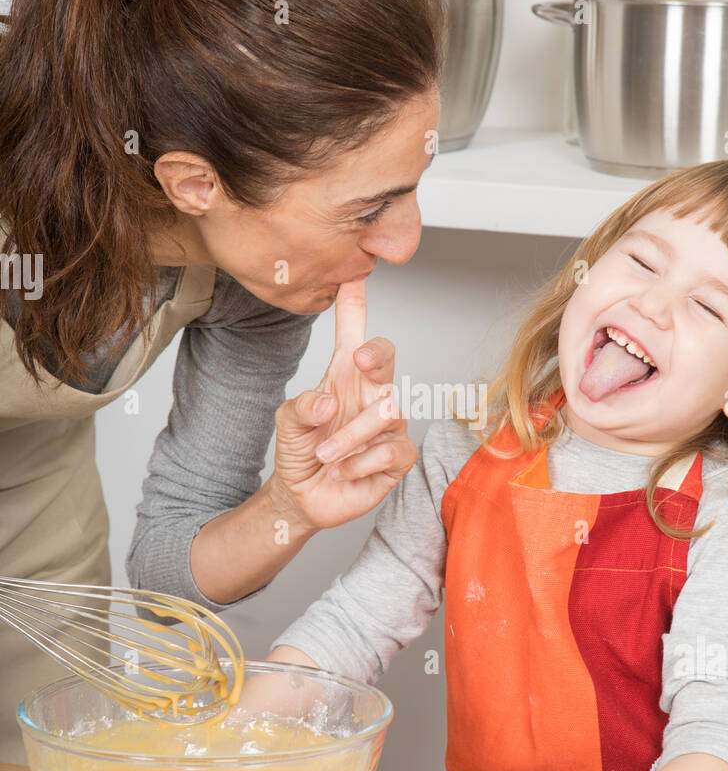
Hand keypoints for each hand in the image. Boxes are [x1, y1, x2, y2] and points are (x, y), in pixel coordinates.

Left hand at [267, 279, 416, 530]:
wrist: (303, 497)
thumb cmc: (301, 451)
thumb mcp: (287, 423)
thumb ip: (301, 407)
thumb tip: (329, 402)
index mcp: (345, 377)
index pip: (355, 333)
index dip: (356, 304)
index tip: (355, 274)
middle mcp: (371, 395)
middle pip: (386, 359)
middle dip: (376, 353)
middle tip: (356, 358)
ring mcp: (388, 426)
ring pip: (387, 412)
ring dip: (350, 435)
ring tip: (324, 454)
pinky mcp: (397, 457)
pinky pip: (391, 450)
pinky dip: (360, 463)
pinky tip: (341, 471)